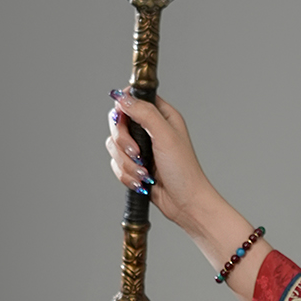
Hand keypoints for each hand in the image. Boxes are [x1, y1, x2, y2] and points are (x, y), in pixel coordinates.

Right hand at [105, 91, 211, 229]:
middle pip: (118, 123)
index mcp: (162, 116)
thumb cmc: (184, 171)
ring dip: (127, 163)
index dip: (124, 107)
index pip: (134, 98)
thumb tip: (123, 97)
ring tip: (144, 173)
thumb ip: (145, 113)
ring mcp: (141, 147)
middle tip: (138, 153)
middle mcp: (150, 129)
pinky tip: (142, 182)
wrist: (185, 203)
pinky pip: (117, 164)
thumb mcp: (165, 136)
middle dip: (124, 143)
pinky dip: (127, 175)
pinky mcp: (135, 165)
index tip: (123, 119)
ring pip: (115, 146)